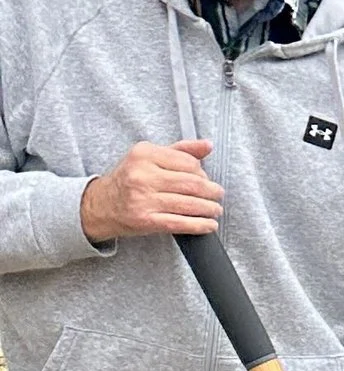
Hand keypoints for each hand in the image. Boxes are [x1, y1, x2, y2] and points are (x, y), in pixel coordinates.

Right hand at [82, 139, 221, 243]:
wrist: (99, 206)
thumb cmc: (127, 180)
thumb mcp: (148, 157)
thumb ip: (180, 150)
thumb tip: (208, 146)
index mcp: (144, 154)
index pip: (187, 162)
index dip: (203, 172)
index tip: (207, 179)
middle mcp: (142, 175)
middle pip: (191, 183)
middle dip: (211, 191)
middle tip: (218, 195)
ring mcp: (143, 199)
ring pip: (188, 203)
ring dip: (209, 209)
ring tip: (216, 210)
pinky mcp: (145, 220)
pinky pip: (179, 223)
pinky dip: (199, 225)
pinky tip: (209, 225)